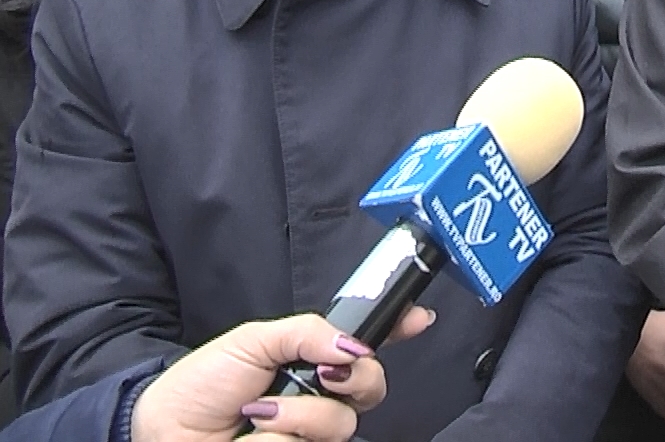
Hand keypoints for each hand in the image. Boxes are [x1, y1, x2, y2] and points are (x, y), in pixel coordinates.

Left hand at [131, 307, 432, 441]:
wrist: (162, 429)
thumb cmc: (202, 384)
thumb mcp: (253, 340)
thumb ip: (307, 332)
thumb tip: (353, 347)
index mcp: (314, 360)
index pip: (368, 344)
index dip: (399, 329)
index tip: (419, 318)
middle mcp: (320, 397)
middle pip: (372, 387)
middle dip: (357, 377)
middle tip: (326, 373)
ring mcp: (310, 434)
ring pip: (341, 423)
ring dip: (300, 415)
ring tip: (259, 414)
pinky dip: (279, 439)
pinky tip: (254, 435)